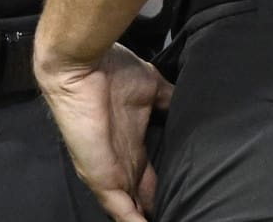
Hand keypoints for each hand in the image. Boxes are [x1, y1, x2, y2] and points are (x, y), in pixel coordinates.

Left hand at [35, 43, 171, 221]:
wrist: (81, 65)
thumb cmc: (111, 70)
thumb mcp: (151, 86)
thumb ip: (169, 100)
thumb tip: (190, 103)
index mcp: (133, 145)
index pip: (151, 178)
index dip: (166, 190)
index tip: (185, 197)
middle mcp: (122, 162)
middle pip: (143, 198)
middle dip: (158, 209)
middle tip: (183, 215)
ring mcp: (111, 173)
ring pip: (131, 209)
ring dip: (146, 217)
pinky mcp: (102, 178)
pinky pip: (121, 211)